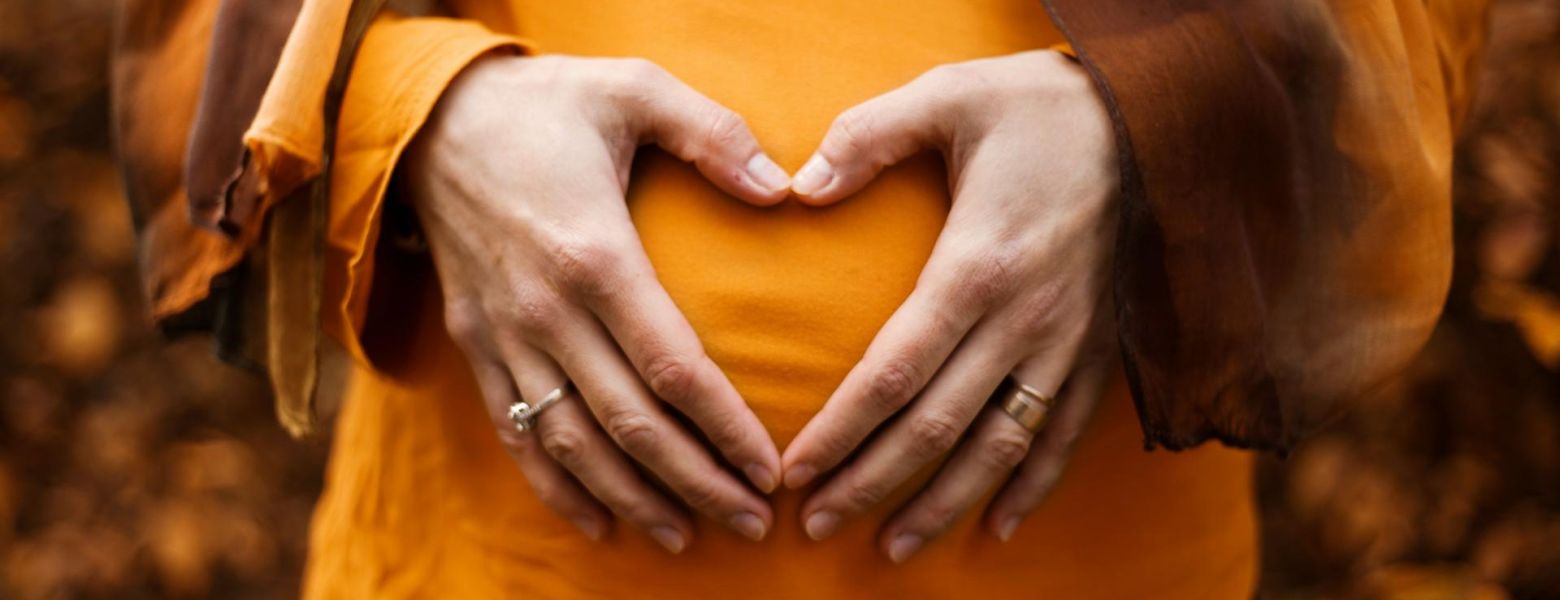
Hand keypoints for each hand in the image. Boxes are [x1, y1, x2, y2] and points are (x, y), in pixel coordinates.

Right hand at [404, 54, 791, 551]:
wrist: (430, 120)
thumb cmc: (546, 105)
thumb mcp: (632, 87)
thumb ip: (713, 133)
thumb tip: (784, 190)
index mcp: (595, 255)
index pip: (673, 368)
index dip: (725, 428)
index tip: (772, 469)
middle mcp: (546, 310)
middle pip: (629, 425)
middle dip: (697, 484)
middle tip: (754, 523)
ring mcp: (505, 336)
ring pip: (572, 445)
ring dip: (633, 500)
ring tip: (688, 537)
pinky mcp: (477, 346)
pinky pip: (516, 434)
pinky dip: (557, 488)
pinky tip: (599, 524)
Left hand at [779, 50, 1119, 561]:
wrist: (1158, 119)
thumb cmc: (1041, 106)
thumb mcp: (949, 95)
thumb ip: (867, 137)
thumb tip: (798, 184)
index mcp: (977, 266)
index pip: (895, 373)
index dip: (842, 431)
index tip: (796, 472)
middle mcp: (1025, 319)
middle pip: (938, 426)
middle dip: (872, 483)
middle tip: (816, 526)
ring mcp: (1068, 343)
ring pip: (1000, 447)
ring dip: (944, 503)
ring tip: (892, 548)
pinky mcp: (1099, 349)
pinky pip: (1064, 435)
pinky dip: (1032, 487)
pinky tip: (997, 527)